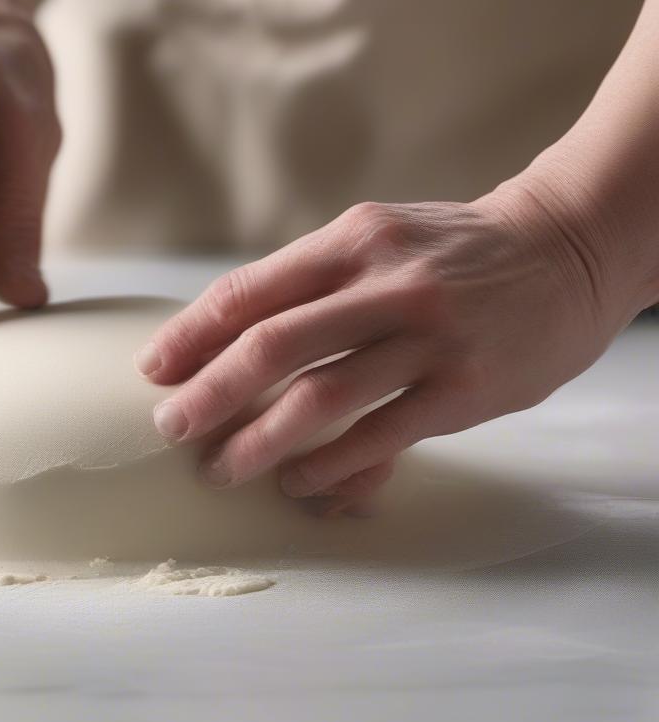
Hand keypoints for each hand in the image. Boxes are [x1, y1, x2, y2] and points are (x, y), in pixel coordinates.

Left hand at [136, 180, 636, 506]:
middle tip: (170, 426)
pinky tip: (300, 482)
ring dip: (260, 440)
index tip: (155, 368)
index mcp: (352, 239)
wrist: (564, 249)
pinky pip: (379, 435)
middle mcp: (384, 282)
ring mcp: (427, 336)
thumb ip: (315, 287)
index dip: (193, 333)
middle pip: (271, 344)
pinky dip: (330, 464)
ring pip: (320, 397)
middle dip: (209, 392)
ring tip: (223, 469)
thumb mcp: (379, 239)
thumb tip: (236, 351)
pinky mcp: (464, 387)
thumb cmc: (452, 251)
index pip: (250, 290)